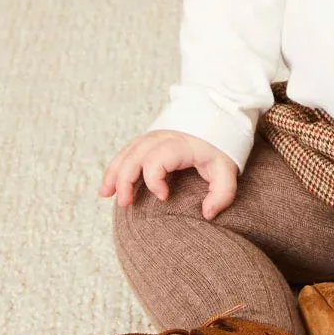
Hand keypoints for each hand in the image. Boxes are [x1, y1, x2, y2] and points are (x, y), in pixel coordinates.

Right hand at [98, 130, 239, 220]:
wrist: (219, 120)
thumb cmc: (221, 149)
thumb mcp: (227, 169)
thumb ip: (223, 193)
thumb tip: (207, 214)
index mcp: (182, 144)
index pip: (158, 158)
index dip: (154, 179)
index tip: (163, 197)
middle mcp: (164, 137)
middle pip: (136, 155)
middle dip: (126, 179)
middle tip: (125, 203)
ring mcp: (154, 136)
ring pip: (127, 152)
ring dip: (114, 173)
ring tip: (106, 194)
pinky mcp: (149, 139)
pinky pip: (127, 151)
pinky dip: (115, 166)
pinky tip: (109, 185)